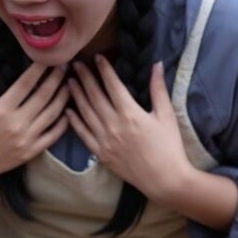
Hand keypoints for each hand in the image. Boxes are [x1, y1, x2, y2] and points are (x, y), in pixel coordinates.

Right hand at [0, 58, 69, 197]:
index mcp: (1, 109)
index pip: (26, 83)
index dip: (39, 69)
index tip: (48, 58)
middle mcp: (17, 124)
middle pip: (43, 96)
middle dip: (56, 79)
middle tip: (64, 66)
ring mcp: (27, 139)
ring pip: (52, 114)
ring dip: (63, 97)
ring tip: (69, 84)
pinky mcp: (31, 152)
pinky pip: (53, 135)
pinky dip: (63, 123)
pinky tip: (67, 111)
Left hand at [65, 57, 191, 200]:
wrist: (164, 179)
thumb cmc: (170, 147)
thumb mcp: (167, 115)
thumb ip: (158, 89)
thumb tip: (157, 65)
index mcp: (130, 114)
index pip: (112, 85)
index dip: (104, 70)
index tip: (96, 57)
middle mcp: (113, 125)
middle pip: (94, 96)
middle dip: (85, 78)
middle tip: (75, 64)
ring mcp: (104, 140)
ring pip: (85, 113)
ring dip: (76, 95)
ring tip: (69, 81)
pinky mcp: (100, 153)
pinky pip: (83, 134)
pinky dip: (74, 121)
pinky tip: (68, 110)